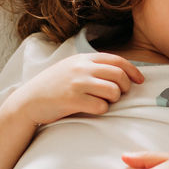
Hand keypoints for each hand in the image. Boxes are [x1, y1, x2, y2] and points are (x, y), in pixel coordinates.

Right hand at [8, 53, 143, 125]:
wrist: (28, 101)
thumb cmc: (53, 86)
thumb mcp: (71, 68)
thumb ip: (92, 67)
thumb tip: (121, 72)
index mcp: (83, 59)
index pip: (117, 60)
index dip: (132, 71)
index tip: (139, 80)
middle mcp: (81, 68)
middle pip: (119, 76)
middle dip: (124, 87)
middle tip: (118, 95)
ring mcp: (77, 83)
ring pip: (113, 91)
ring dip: (113, 100)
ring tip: (102, 102)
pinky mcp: (73, 100)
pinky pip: (101, 106)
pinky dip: (101, 110)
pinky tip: (91, 109)